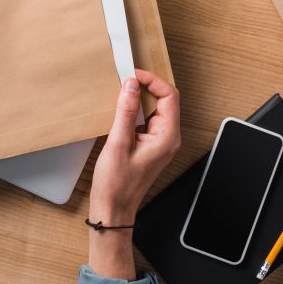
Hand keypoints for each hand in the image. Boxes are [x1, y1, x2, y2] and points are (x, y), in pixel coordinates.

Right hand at [87, 69, 179, 278]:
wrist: (113, 208)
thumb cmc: (116, 184)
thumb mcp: (118, 143)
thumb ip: (125, 111)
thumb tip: (130, 86)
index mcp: (167, 137)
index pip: (169, 97)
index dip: (153, 81)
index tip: (134, 75)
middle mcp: (168, 138)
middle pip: (164, 101)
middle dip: (146, 87)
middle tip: (125, 79)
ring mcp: (159, 142)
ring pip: (154, 109)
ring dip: (139, 98)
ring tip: (121, 93)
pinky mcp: (149, 145)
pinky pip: (146, 120)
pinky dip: (134, 111)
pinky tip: (120, 111)